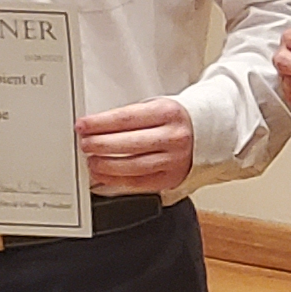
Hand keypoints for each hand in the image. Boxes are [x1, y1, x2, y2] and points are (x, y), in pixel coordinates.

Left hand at [77, 97, 198, 194]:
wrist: (207, 132)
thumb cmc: (175, 119)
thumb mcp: (156, 107)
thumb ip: (129, 118)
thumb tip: (96, 129)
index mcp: (167, 113)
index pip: (126, 119)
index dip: (100, 123)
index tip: (83, 126)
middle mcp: (173, 137)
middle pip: (128, 144)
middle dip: (100, 145)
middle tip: (84, 144)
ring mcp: (174, 160)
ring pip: (132, 166)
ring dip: (105, 165)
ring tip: (91, 161)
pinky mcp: (171, 178)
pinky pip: (139, 184)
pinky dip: (116, 181)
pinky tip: (103, 176)